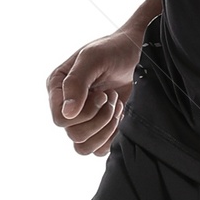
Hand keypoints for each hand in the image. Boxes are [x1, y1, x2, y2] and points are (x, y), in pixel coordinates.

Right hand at [46, 25, 144, 156]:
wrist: (141, 52)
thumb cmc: (116, 50)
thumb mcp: (93, 58)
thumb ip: (76, 82)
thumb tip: (67, 114)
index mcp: (58, 89)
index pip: (60, 119)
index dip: (83, 112)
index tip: (101, 93)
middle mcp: (67, 107)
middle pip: (73, 134)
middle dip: (98, 118)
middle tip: (111, 96)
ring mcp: (83, 120)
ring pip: (84, 147)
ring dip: (105, 129)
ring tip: (115, 105)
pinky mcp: (100, 130)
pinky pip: (100, 150)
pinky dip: (113, 136)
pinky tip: (121, 114)